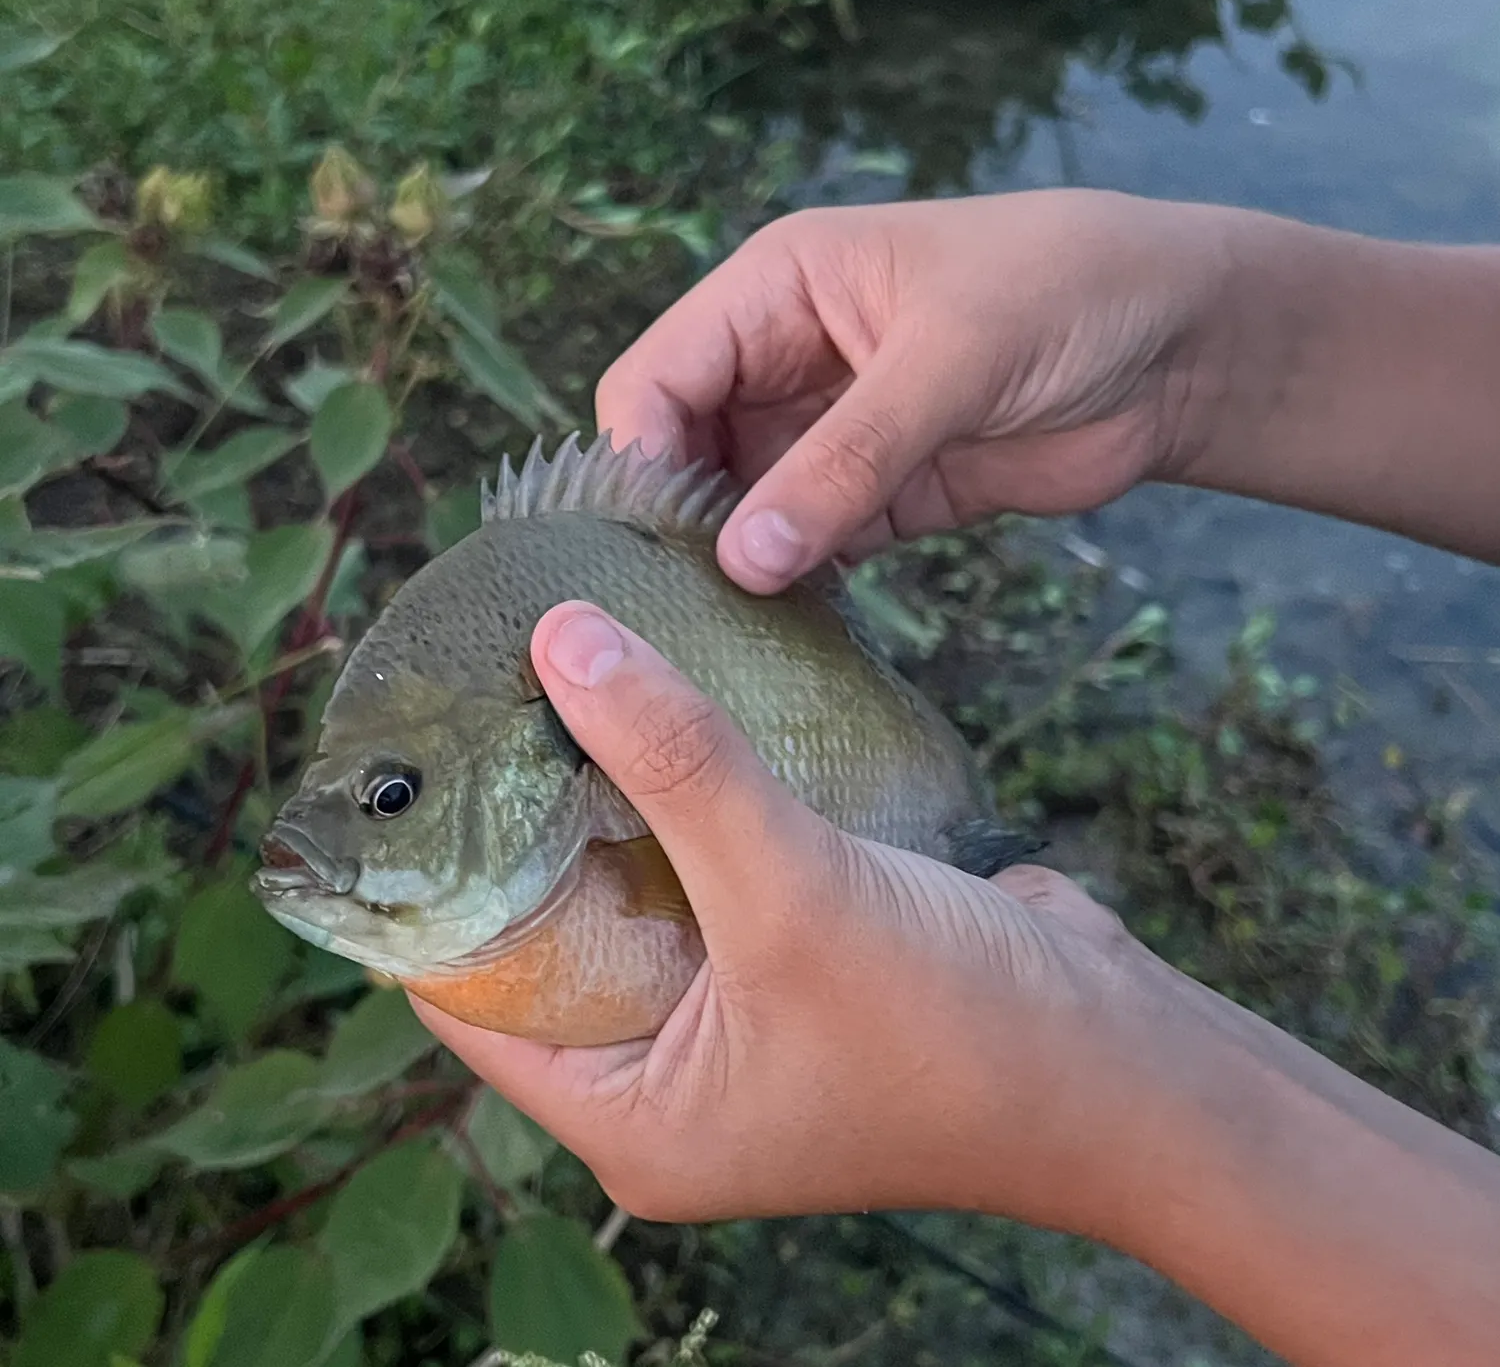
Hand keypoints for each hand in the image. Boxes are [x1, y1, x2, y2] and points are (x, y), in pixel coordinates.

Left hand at [410, 600, 1157, 1232]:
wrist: (1129, 1065)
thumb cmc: (959, 1029)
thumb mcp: (794, 893)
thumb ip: (678, 764)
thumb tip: (563, 639)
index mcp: (628, 1118)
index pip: (468, 996)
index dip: (433, 883)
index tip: (414, 765)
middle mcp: (667, 1078)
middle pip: (549, 932)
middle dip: (525, 824)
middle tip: (486, 700)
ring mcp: (734, 1022)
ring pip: (637, 891)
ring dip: (616, 801)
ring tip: (563, 686)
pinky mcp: (793, 965)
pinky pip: (710, 873)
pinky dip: (693, 805)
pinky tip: (671, 716)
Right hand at [597, 189, 1238, 592]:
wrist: (1183, 345)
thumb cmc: (1065, 293)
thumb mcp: (948, 360)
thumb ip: (845, 459)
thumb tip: (743, 559)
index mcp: (777, 290)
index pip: (660, 376)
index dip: (639, 455)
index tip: (640, 547)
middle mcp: (788, 362)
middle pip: (688, 449)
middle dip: (679, 522)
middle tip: (671, 610)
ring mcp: (833, 434)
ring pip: (744, 508)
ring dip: (736, 565)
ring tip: (719, 635)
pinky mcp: (885, 497)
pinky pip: (812, 548)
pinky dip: (796, 587)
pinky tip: (782, 632)